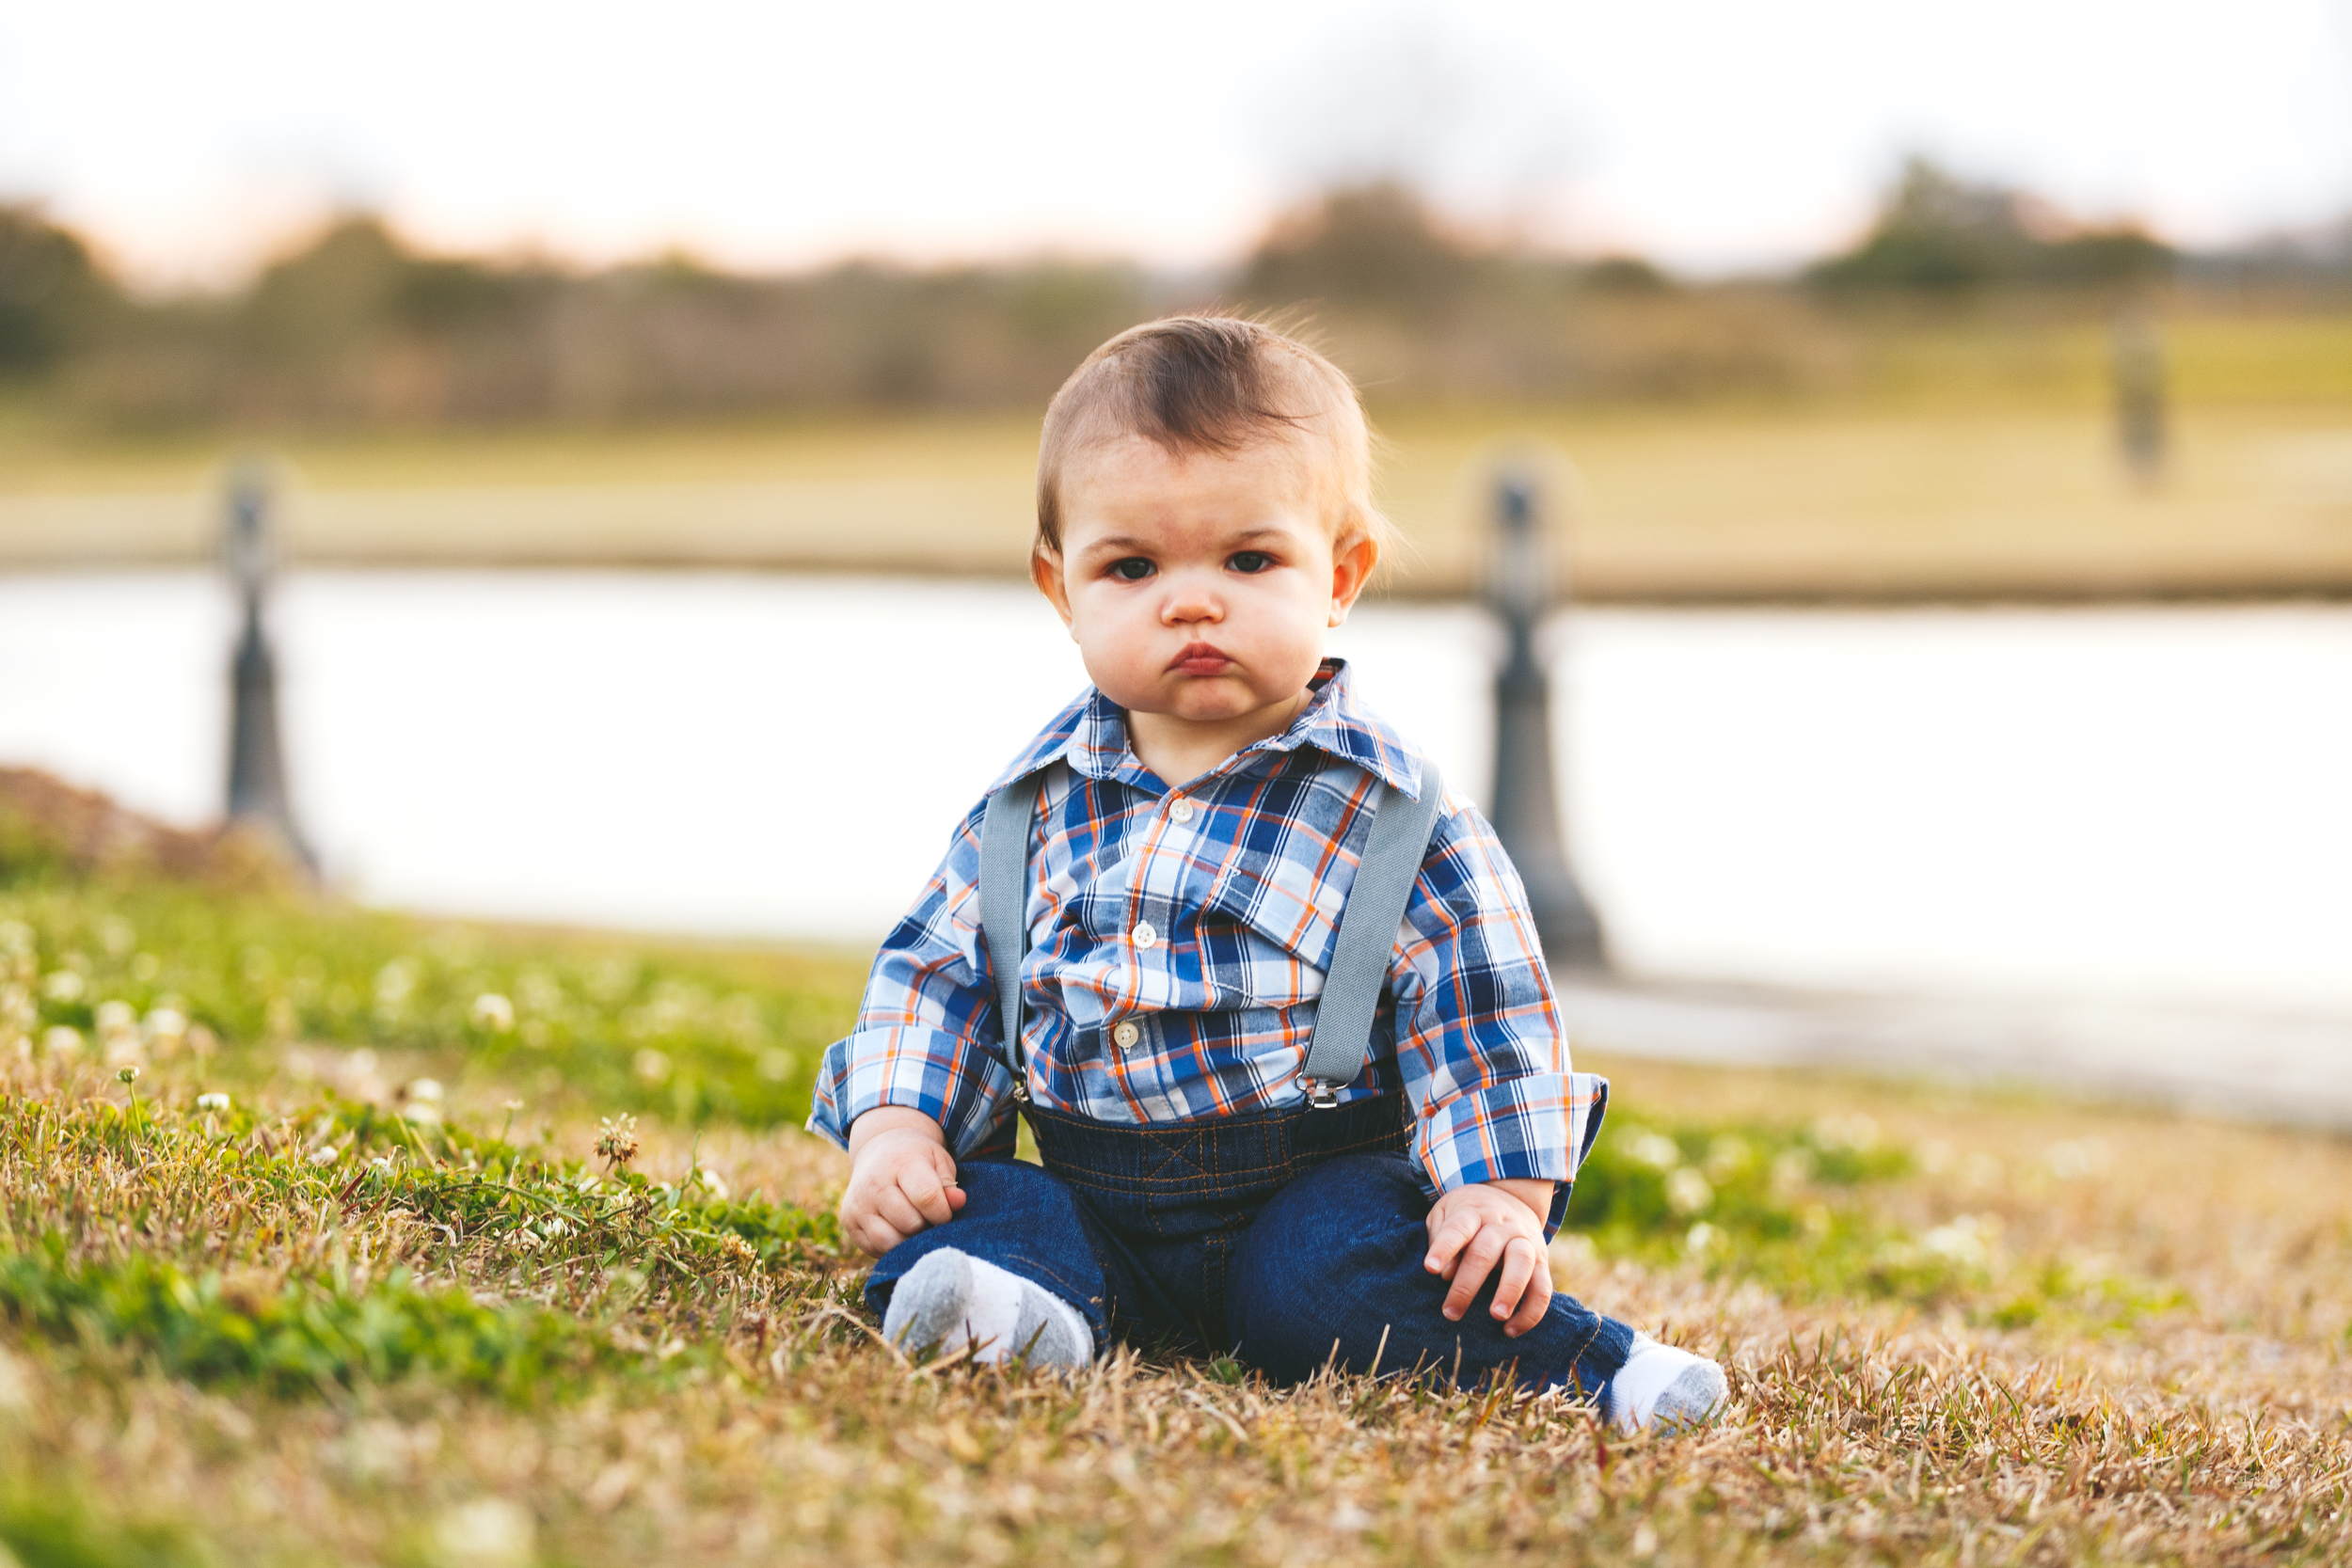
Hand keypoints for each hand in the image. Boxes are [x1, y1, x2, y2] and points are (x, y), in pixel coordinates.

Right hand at [840, 1109, 966, 1256]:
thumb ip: (949, 1184)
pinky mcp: (848, 1220)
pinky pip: (875, 1248)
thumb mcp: (937, 1161)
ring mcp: (858, 1203)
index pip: (927, 1197)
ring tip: (915, 1225)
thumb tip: (959, 1202)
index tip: (946, 1213)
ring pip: (890, 1241)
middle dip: (926, 1226)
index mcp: (900, 1162)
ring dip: (908, 1240)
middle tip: (928, 1217)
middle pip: (910, 1224)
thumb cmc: (916, 1159)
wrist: (879, 1150)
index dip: (944, 1212)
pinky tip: (897, 1229)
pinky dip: (891, 1246)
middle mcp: (874, 1183)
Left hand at [1423, 1178, 1554, 1336]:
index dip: (1444, 1247)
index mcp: (1473, 1212)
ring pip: (1521, 1263)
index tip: (1430, 1268)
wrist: (1510, 1196)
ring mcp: (1525, 1241)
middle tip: (1450, 1312)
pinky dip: (1531, 1311)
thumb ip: (1440, 1237)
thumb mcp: (1446, 1213)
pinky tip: (1511, 1330)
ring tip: (1496, 1317)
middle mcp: (1502, 1225)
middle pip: (1485, 1251)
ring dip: (1509, 1291)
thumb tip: (1445, 1273)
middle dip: (1467, 1285)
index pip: (1458, 1228)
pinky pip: (1543, 1288)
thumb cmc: (1467, 1214)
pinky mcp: (1542, 1261)